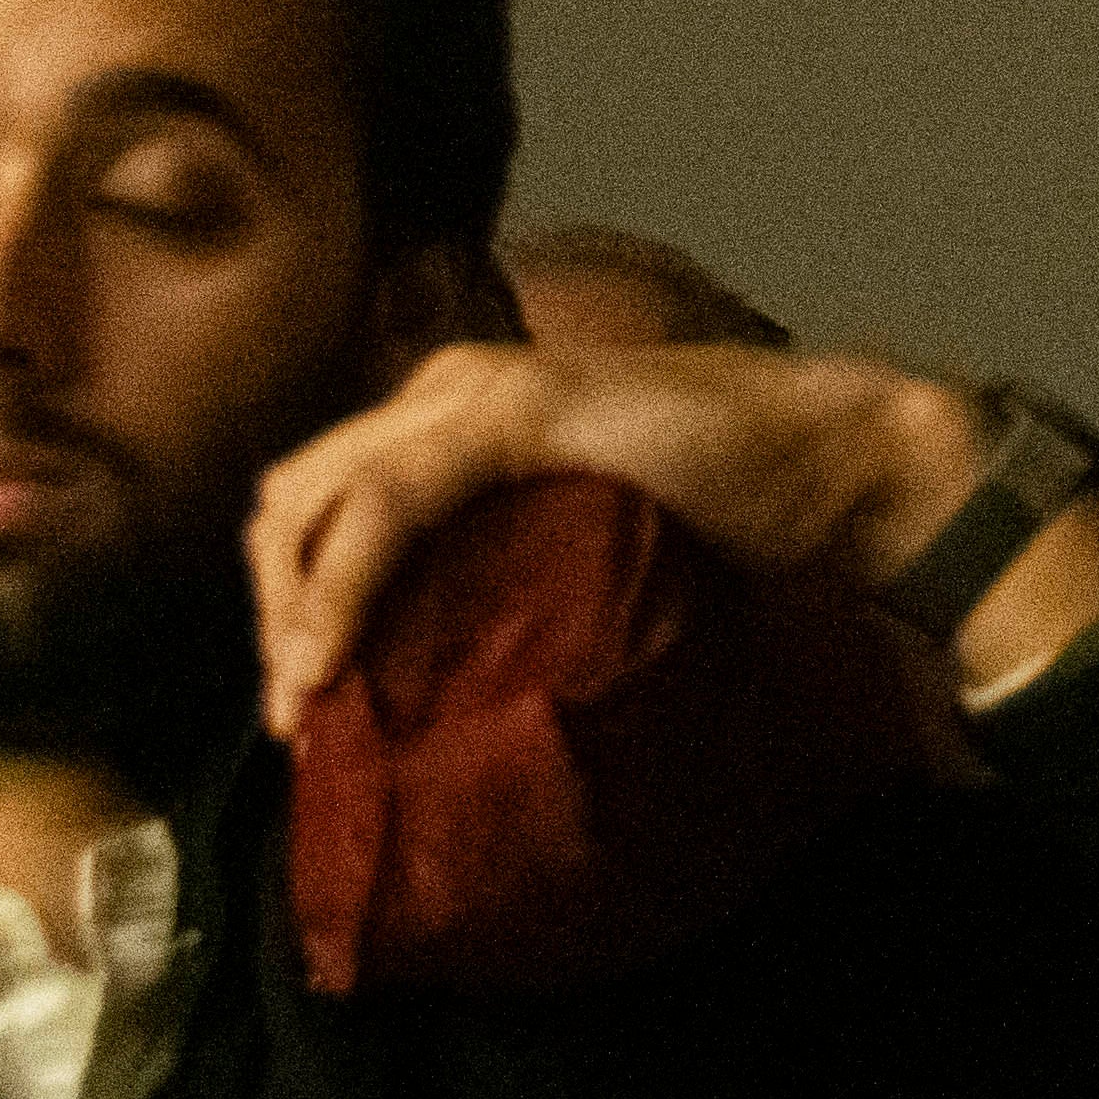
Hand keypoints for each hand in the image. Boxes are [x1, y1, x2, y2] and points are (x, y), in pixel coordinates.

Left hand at [246, 336, 970, 737]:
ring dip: (289, 607)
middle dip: (270, 609)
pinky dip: (341, 585)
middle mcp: (449, 385)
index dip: (287, 597)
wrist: (829, 466)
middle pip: (293, 497)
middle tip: (294, 713)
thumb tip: (434, 673)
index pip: (320, 497)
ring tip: (303, 699)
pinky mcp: (517, 413)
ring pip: (315, 497)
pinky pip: (385, 504)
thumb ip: (505, 570)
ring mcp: (479, 390)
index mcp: (456, 411)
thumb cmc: (726, 513)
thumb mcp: (577, 548)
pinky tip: (330, 654)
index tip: (302, 698)